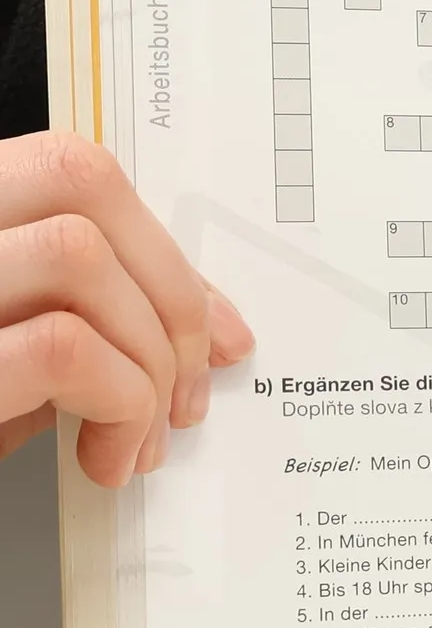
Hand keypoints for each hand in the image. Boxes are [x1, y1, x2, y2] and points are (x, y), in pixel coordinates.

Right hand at [0, 130, 253, 485]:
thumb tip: (211, 321)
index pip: (71, 170)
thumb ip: (94, 313)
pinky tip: (105, 457)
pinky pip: (63, 348)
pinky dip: (119, 404)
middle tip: (184, 386)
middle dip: (168, 286)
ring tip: (136, 437)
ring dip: (145, 357)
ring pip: (78, 255)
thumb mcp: (22, 357)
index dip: (160, 244)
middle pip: (79, 179)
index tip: (212, 329)